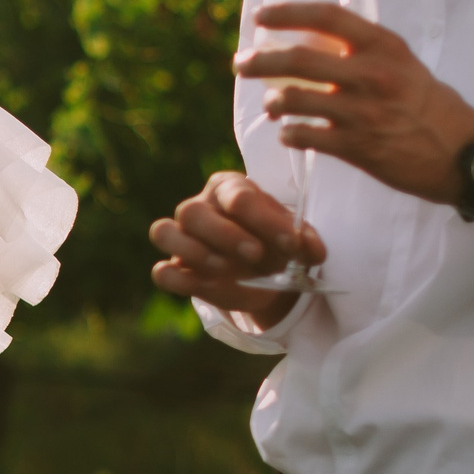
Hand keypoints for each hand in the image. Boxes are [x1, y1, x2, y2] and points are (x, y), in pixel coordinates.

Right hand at [148, 170, 321, 327]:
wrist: (265, 274)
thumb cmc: (277, 244)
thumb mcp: (296, 241)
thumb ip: (306, 242)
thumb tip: (312, 250)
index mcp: (230, 189)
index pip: (238, 197)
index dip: (263, 220)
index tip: (290, 243)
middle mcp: (200, 206)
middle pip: (191, 211)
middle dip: (224, 235)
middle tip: (255, 254)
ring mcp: (181, 236)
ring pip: (163, 232)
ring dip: (195, 252)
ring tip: (225, 269)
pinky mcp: (175, 268)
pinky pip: (161, 272)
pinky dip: (177, 279)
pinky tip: (205, 284)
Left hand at [236, 4, 473, 211]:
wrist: (463, 153)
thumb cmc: (429, 105)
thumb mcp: (403, 64)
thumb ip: (362, 52)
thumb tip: (310, 39)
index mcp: (384, 46)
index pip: (327, 15)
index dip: (288, 12)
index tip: (261, 16)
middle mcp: (372, 74)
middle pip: (298, 59)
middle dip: (259, 61)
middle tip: (240, 64)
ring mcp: (363, 112)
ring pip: (294, 99)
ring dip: (274, 103)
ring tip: (273, 106)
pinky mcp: (357, 147)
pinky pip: (305, 136)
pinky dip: (289, 134)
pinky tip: (290, 133)